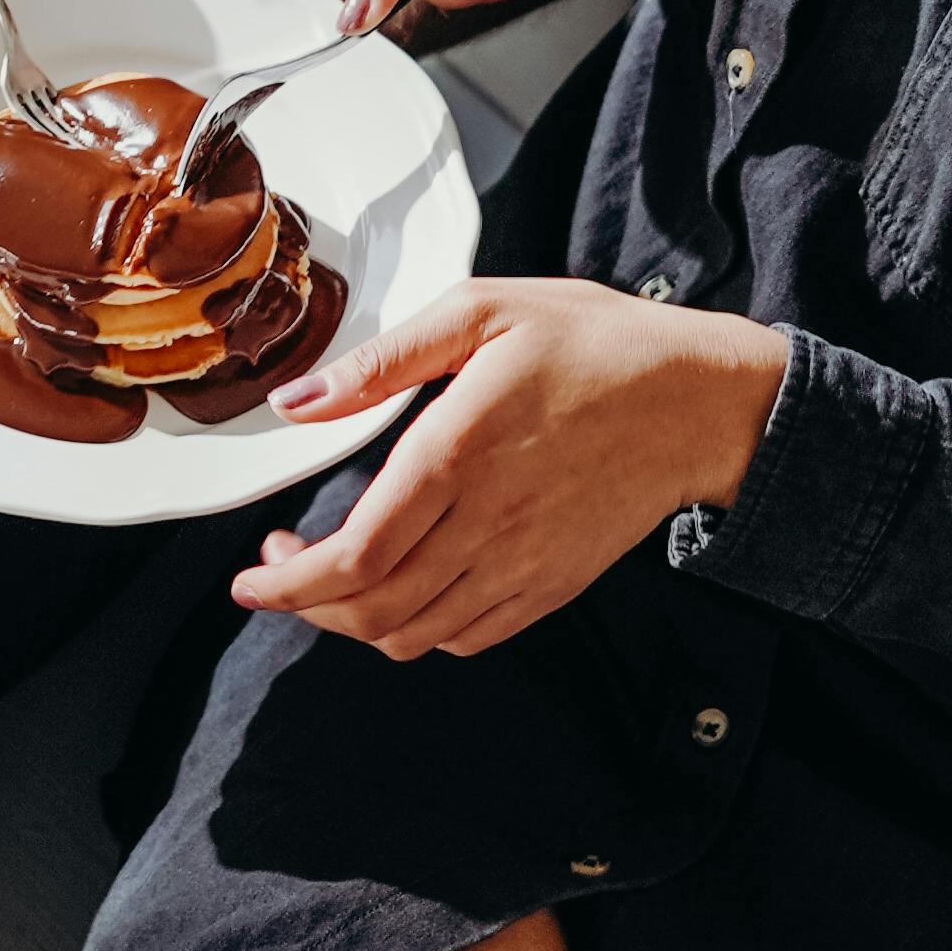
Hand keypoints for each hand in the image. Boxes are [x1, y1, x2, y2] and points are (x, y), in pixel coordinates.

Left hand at [239, 279, 786, 661]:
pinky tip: (402, 590)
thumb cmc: (593, 343)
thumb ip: (382, 360)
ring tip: (330, 580)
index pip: (354, 555)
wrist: (699, 400)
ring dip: (354, 623)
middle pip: (372, 608)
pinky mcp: (552, 585)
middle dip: (305, 605)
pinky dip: (416, 632)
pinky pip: (466, 638)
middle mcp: (487, 524)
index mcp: (458, 453)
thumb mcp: (484, 312)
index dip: (289, 581)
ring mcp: (523, 564)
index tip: (252, 573)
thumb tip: (296, 402)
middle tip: (279, 567)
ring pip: (413, 634)